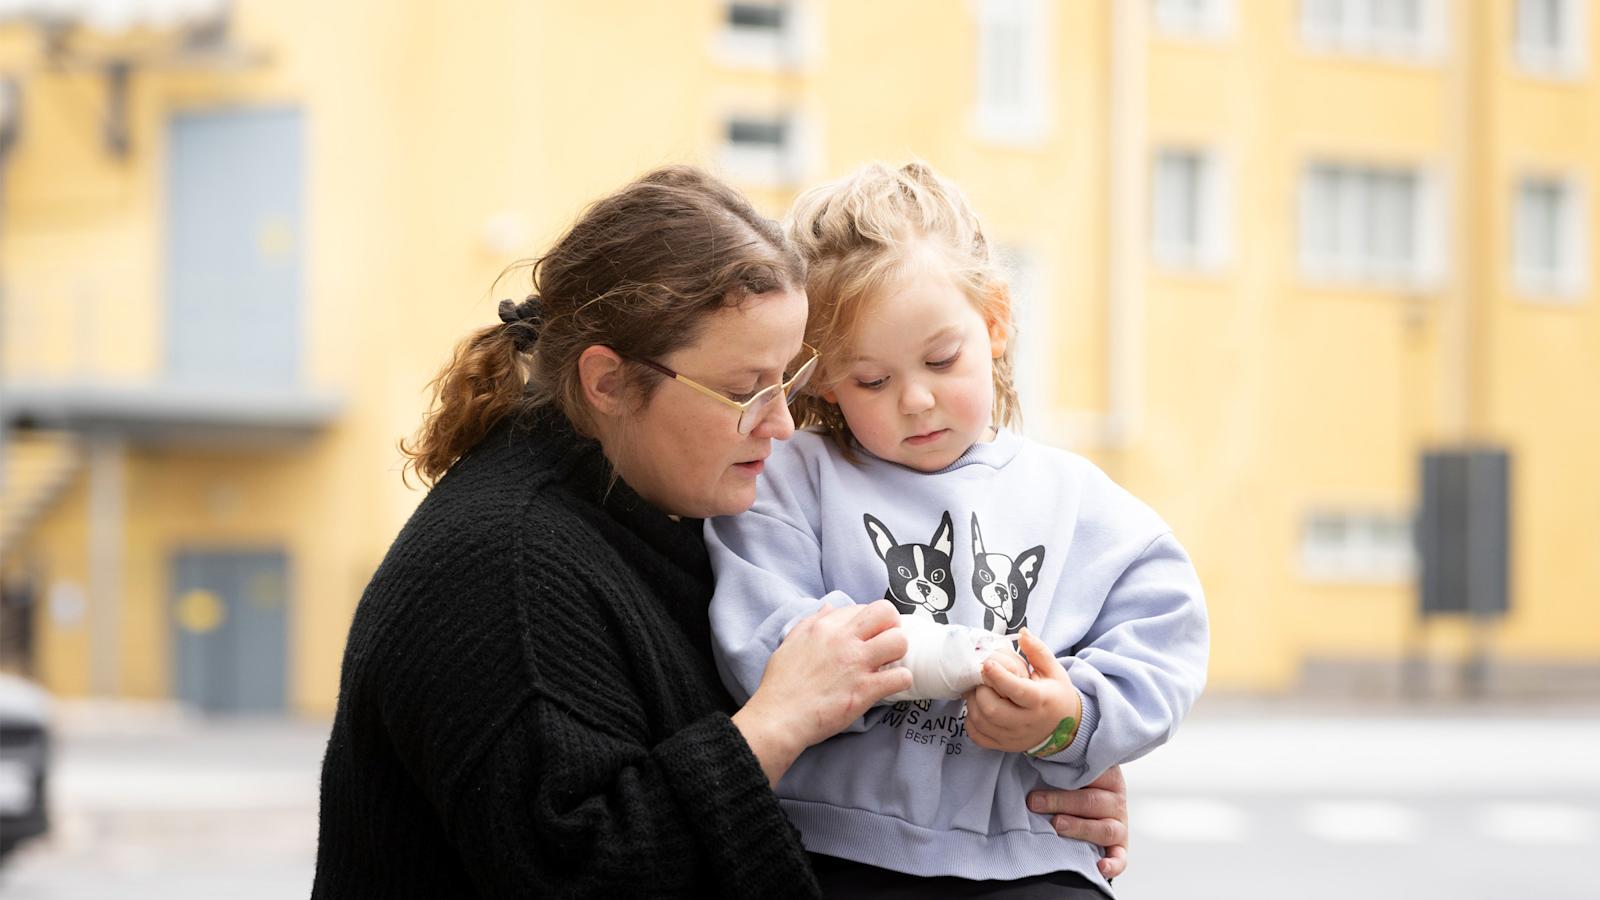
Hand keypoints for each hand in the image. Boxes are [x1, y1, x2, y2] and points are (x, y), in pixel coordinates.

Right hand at [734, 600, 911, 782]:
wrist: (779, 717)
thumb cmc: (781, 684)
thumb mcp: (790, 643)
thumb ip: (811, 622)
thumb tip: (828, 608)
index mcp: (825, 627)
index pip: (863, 607)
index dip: (869, 622)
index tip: (867, 635)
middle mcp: (843, 639)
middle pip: (886, 612)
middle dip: (892, 626)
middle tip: (886, 644)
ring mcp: (857, 663)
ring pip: (899, 641)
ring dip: (899, 652)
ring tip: (888, 665)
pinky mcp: (865, 689)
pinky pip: (901, 676)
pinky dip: (901, 681)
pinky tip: (888, 686)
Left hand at [962, 629, 1080, 752]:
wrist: (1065, 728)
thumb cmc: (1055, 694)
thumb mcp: (1053, 671)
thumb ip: (1037, 651)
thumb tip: (1022, 632)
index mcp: (1040, 701)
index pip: (1016, 690)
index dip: (998, 676)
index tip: (986, 663)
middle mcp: (1027, 722)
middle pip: (993, 710)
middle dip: (981, 691)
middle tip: (979, 679)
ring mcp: (1014, 737)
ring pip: (982, 723)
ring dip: (972, 703)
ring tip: (977, 690)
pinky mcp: (1004, 746)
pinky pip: (978, 736)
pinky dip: (971, 722)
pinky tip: (977, 708)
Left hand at [1027, 765, 1129, 880]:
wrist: (1082, 803)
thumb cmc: (1069, 783)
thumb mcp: (1068, 768)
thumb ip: (1058, 764)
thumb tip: (1030, 754)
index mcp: (1107, 776)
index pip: (1093, 773)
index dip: (1066, 773)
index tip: (1040, 770)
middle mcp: (1115, 800)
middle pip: (1092, 801)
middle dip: (1061, 802)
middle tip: (1035, 802)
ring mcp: (1119, 825)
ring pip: (1105, 829)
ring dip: (1079, 828)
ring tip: (1056, 824)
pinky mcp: (1119, 847)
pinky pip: (1121, 858)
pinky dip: (1113, 864)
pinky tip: (1099, 867)